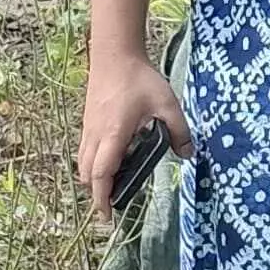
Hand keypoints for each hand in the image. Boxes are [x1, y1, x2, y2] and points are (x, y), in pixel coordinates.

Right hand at [75, 54, 190, 216]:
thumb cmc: (139, 79)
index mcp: (114, 135)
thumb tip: (187, 155)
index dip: (102, 198)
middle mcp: (96, 135)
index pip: (101, 174)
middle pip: (87, 174)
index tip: (107, 215)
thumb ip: (179, 131)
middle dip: (96, 194)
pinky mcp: (88, 121)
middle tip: (112, 206)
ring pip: (82, 163)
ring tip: (111, 188)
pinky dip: (91, 163)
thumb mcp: (167, 104)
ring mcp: (88, 128)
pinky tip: (109, 161)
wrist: (114, 54)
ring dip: (93, 179)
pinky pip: (84, 150)